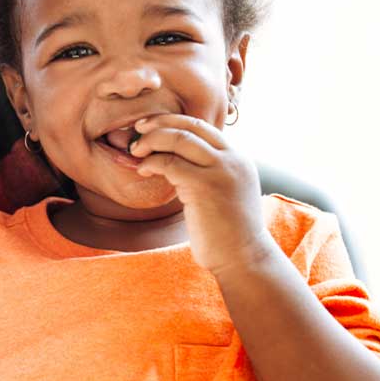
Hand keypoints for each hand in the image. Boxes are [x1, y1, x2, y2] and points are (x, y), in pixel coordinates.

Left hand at [128, 114, 273, 273]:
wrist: (244, 258)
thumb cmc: (227, 232)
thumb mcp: (224, 192)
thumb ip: (208, 172)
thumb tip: (177, 161)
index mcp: (238, 158)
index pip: (202, 125)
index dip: (173, 121)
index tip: (151, 126)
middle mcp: (233, 159)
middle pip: (190, 125)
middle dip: (159, 123)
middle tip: (138, 129)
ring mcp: (221, 171)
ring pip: (179, 138)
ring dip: (151, 141)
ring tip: (135, 151)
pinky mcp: (205, 186)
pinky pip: (170, 163)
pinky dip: (152, 162)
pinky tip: (143, 170)